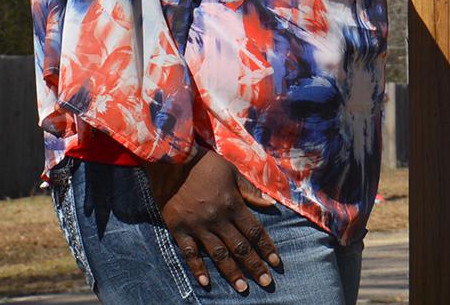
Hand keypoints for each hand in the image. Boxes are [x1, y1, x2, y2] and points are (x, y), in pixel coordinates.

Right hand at [143, 149, 280, 293]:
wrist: (173, 161)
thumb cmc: (206, 165)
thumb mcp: (233, 172)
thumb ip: (250, 191)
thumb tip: (270, 204)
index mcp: (233, 204)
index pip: (254, 231)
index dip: (266, 248)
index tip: (276, 262)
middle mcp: (218, 218)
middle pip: (240, 247)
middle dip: (255, 265)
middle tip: (266, 282)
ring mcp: (197, 226)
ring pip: (218, 254)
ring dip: (232, 272)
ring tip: (243, 288)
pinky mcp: (178, 230)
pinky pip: (189, 253)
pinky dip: (197, 269)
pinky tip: (206, 283)